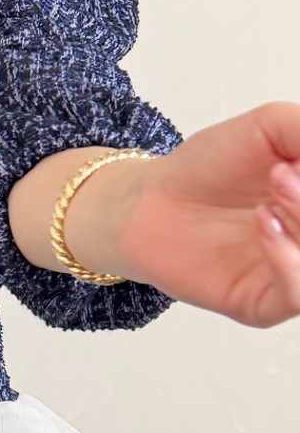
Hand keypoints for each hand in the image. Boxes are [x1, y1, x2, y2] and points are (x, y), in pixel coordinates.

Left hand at [117, 101, 299, 327]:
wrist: (147, 200)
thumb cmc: (210, 166)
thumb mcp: (275, 128)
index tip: (297, 162)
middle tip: (286, 171)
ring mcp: (294, 276)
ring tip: (276, 185)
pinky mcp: (264, 305)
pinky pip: (298, 294)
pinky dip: (288, 255)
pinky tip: (264, 221)